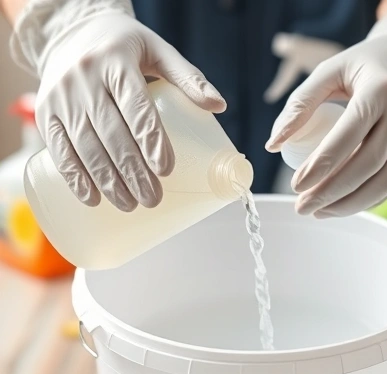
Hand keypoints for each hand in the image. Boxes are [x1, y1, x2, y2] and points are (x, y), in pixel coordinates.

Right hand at [35, 12, 225, 211]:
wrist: (70, 34)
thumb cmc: (124, 47)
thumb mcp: (158, 51)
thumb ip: (188, 78)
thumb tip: (219, 106)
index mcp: (117, 62)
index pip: (136, 106)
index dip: (151, 140)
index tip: (166, 170)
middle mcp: (85, 79)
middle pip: (112, 134)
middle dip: (133, 172)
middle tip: (152, 199)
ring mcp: (61, 97)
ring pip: (85, 147)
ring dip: (107, 181)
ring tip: (129, 205)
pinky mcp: (45, 112)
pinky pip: (58, 149)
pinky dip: (75, 177)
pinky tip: (92, 198)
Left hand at [266, 35, 386, 216]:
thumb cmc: (364, 67)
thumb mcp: (329, 72)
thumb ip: (300, 105)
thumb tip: (272, 146)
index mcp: (381, 90)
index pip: (348, 135)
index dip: (321, 165)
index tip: (296, 186)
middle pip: (367, 165)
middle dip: (331, 192)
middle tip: (302, 206)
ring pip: (385, 182)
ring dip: (349, 204)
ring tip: (318, 211)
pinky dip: (368, 200)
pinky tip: (342, 205)